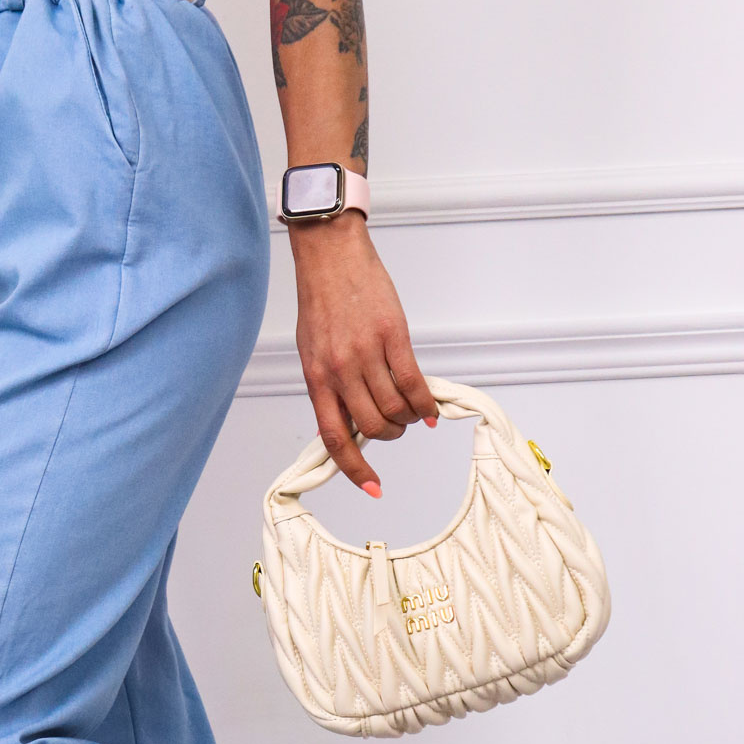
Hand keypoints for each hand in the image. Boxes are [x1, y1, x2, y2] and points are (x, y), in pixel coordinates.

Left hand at [289, 211, 437, 494]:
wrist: (330, 255)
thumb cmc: (321, 303)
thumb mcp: (312, 352)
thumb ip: (329, 388)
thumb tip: (348, 425)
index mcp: (316, 378)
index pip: (335, 438)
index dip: (355, 470)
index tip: (374, 488)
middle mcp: (339, 371)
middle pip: (372, 427)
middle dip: (389, 436)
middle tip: (396, 427)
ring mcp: (367, 353)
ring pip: (396, 408)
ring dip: (409, 420)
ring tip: (412, 413)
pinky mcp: (393, 335)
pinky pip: (414, 383)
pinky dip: (426, 403)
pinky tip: (430, 410)